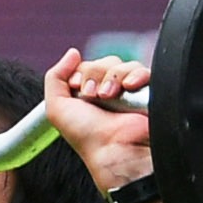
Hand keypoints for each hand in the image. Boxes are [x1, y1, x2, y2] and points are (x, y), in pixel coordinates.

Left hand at [45, 49, 152, 196]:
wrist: (115, 149)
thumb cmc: (88, 137)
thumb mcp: (56, 108)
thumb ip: (54, 78)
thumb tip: (72, 53)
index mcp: (88, 96)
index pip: (87, 65)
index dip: (82, 72)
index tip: (79, 88)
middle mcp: (109, 93)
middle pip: (104, 62)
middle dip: (95, 75)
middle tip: (94, 95)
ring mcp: (129, 93)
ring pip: (123, 64)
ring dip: (113, 76)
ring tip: (110, 96)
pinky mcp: (148, 93)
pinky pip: (143, 70)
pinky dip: (136, 74)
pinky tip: (129, 87)